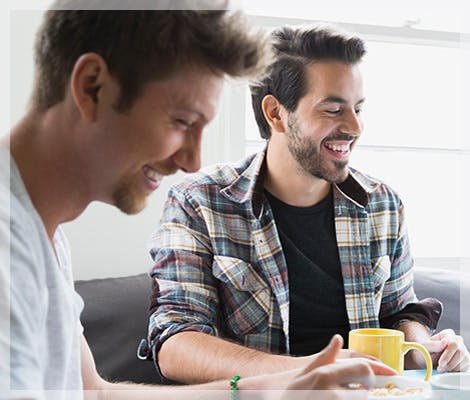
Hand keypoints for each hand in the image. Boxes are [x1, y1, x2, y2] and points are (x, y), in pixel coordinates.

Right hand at [275, 335, 395, 398]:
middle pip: (366, 390)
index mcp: (325, 375)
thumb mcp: (305, 373)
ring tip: (344, 393)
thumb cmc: (291, 393)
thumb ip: (325, 356)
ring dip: (357, 397)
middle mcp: (332, 392)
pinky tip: (339, 398)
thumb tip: (338, 339)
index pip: (363, 368)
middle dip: (365, 390)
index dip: (376, 371)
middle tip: (357, 389)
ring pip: (360, 399)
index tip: (391, 374)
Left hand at [419, 329, 469, 372]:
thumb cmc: (425, 351)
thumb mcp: (424, 347)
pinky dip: (456, 371)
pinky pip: (465, 367)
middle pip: (460, 353)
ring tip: (442, 369)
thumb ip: (432, 344)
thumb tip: (445, 342)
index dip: (447, 355)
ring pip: (465, 361)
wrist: (427, 359)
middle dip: (450, 364)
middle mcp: (458, 341)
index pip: (453, 343)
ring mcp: (463, 350)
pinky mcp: (466, 360)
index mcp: (448, 334)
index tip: (440, 363)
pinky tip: (447, 370)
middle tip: (440, 369)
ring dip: (452, 368)